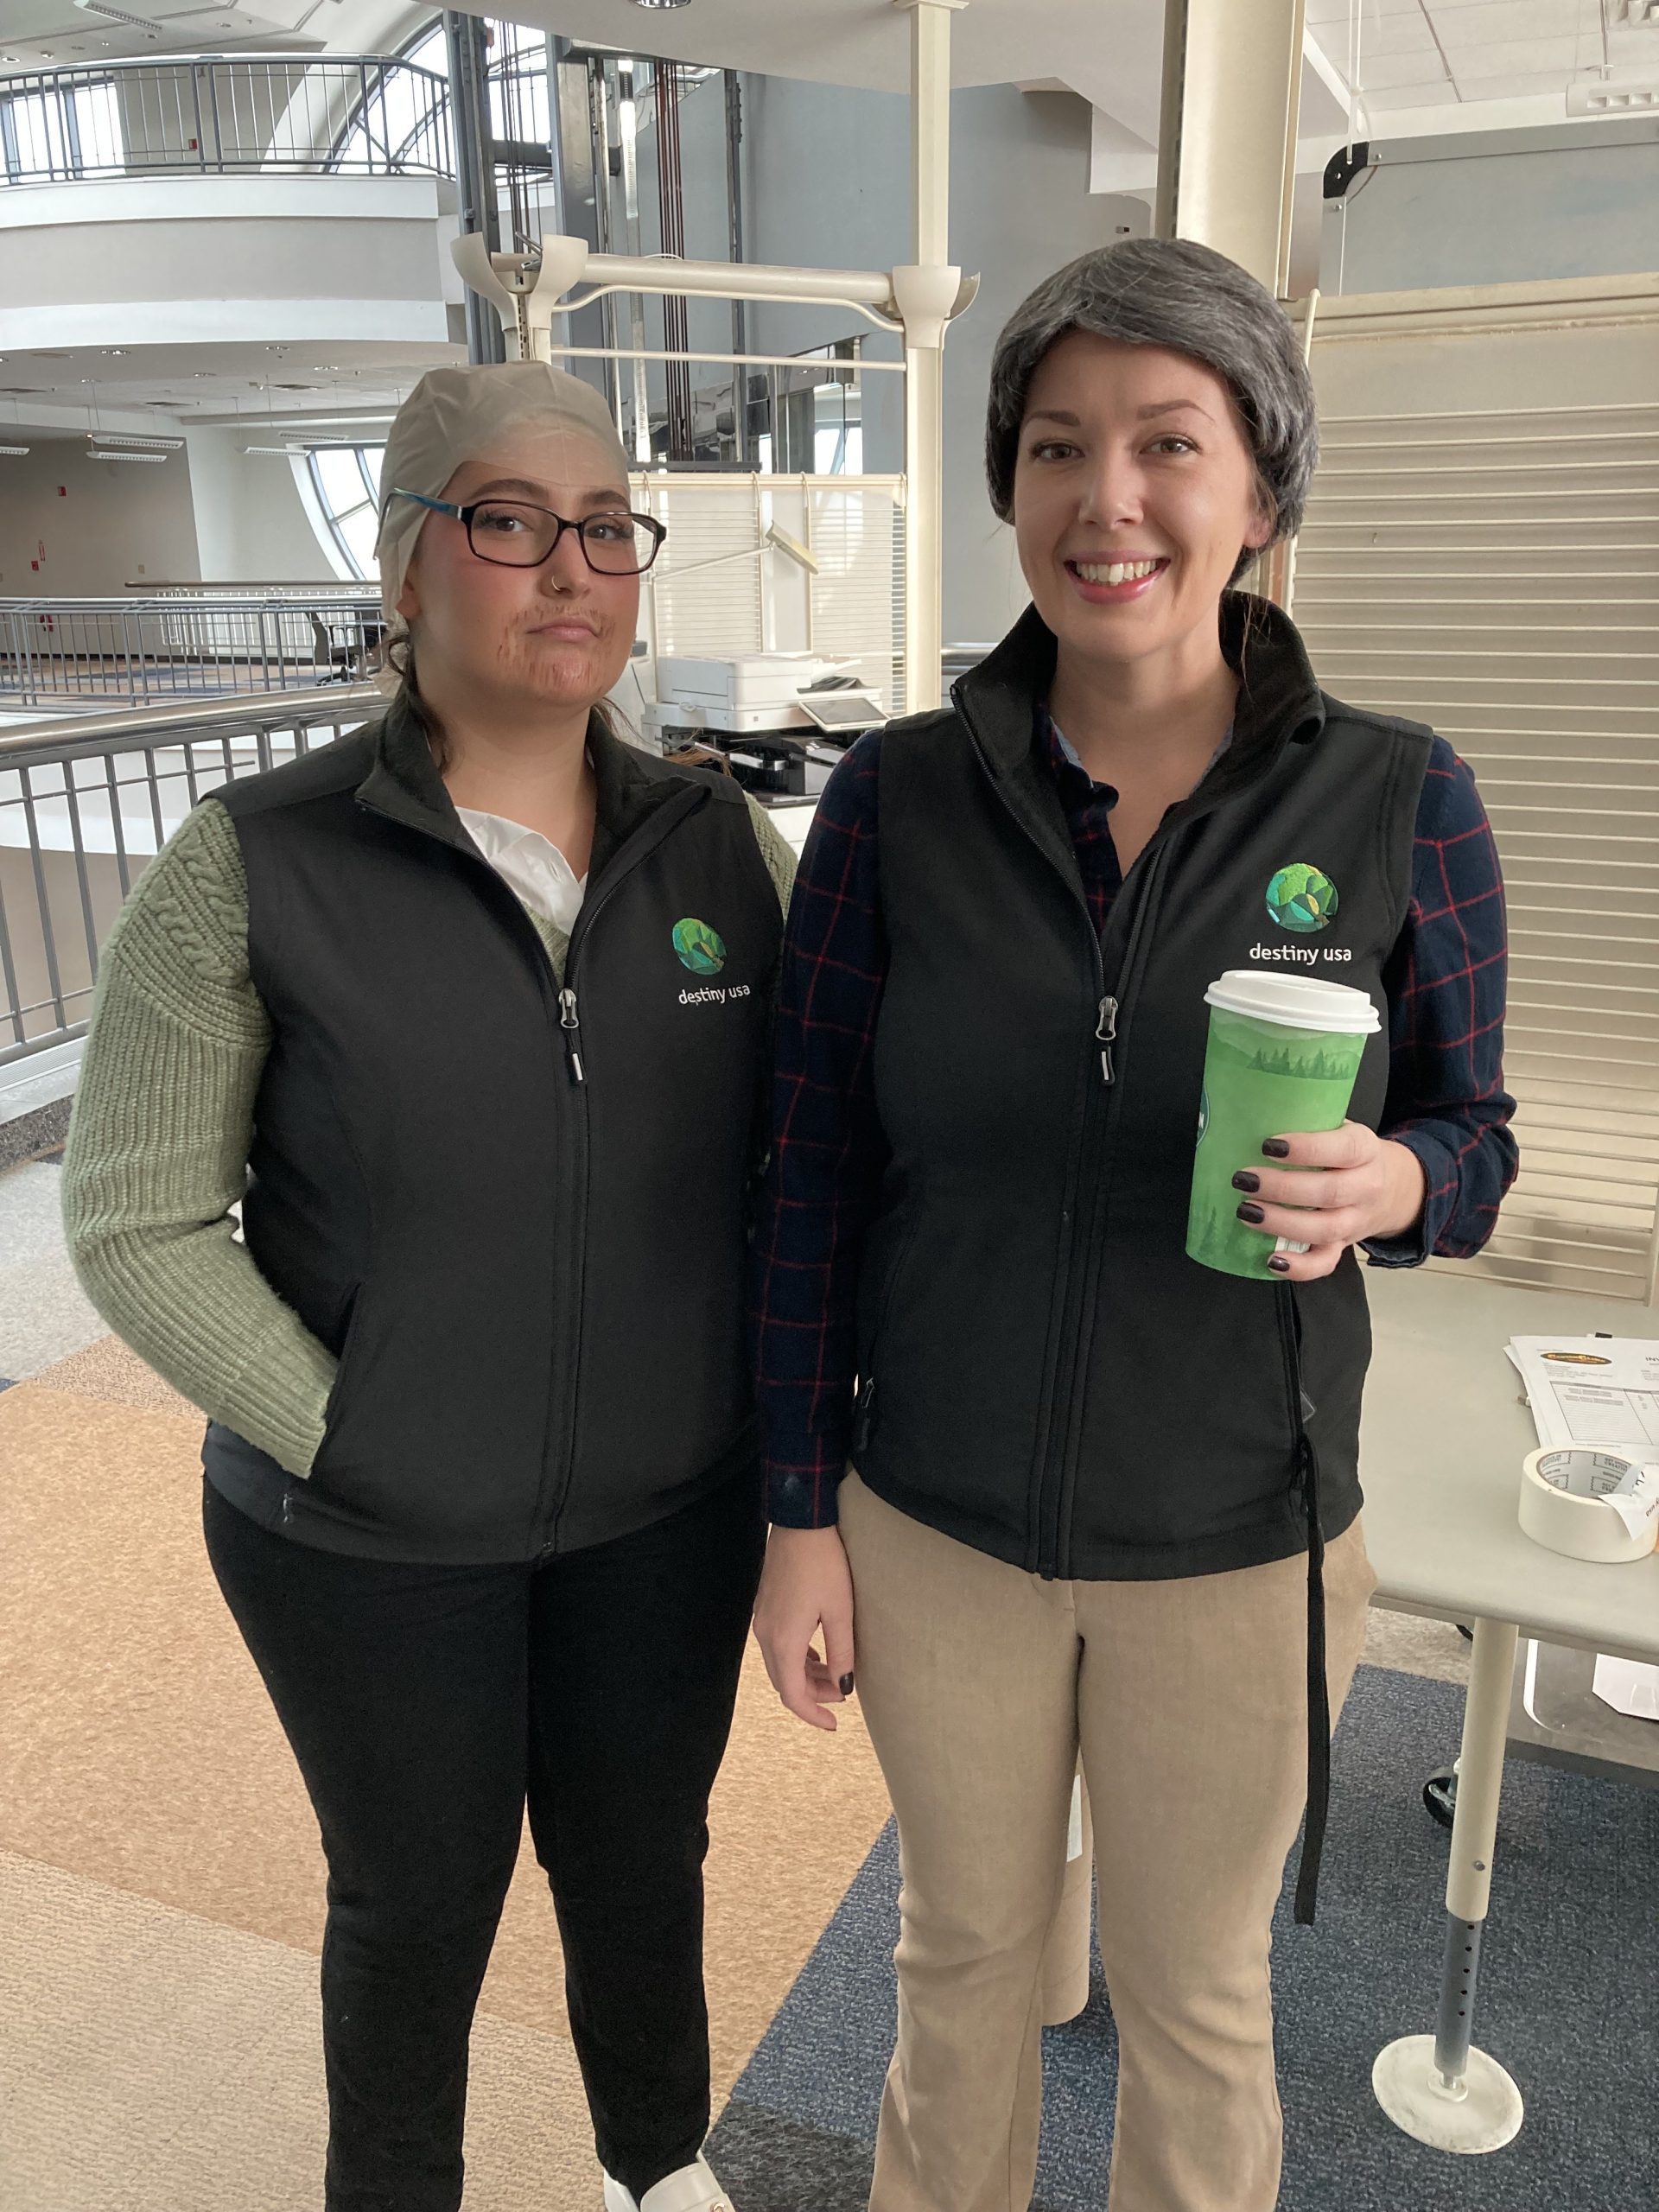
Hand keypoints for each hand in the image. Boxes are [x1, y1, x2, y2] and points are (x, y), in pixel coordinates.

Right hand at [752, 1524, 856, 1732]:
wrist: (800, 1523)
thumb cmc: (823, 1565)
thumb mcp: (840, 1611)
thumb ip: (841, 1653)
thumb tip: (843, 1686)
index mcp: (783, 1641)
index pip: (792, 1695)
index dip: (812, 1714)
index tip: (833, 1724)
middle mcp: (766, 1635)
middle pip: (785, 1682)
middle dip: (812, 1695)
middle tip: (841, 1695)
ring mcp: (762, 1620)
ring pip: (780, 1664)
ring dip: (805, 1675)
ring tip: (834, 1673)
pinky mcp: (765, 1607)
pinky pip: (777, 1645)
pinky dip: (797, 1657)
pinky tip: (816, 1652)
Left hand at [1230, 1122, 1426, 1282]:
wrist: (1389, 1185)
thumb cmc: (1344, 1152)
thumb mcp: (1336, 1128)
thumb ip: (1305, 1123)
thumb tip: (1245, 1118)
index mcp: (1365, 1149)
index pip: (1343, 1149)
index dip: (1306, 1149)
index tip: (1268, 1145)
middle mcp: (1367, 1186)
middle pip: (1329, 1192)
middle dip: (1282, 1188)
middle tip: (1244, 1179)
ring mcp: (1357, 1220)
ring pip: (1325, 1229)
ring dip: (1282, 1223)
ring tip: (1246, 1211)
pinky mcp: (1344, 1245)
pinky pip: (1326, 1263)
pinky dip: (1299, 1268)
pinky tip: (1271, 1259)